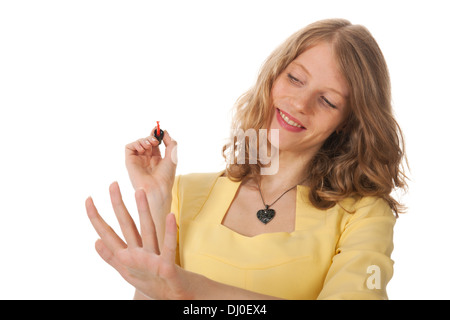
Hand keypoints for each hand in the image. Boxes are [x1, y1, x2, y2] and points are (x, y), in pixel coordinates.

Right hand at [85, 182, 191, 299]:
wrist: (171, 297)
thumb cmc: (150, 281)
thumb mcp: (126, 270)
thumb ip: (111, 256)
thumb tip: (95, 241)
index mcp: (125, 257)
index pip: (107, 233)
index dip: (97, 217)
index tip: (88, 199)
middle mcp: (135, 257)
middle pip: (125, 227)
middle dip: (118, 205)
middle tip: (113, 184)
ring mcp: (150, 261)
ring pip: (146, 231)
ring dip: (142, 211)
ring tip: (139, 191)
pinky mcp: (166, 266)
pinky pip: (169, 246)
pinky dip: (170, 232)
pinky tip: (171, 215)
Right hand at [125, 125, 176, 198]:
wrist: (157, 188)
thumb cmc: (166, 176)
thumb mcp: (172, 157)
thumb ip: (171, 143)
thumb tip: (165, 132)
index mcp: (157, 158)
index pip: (155, 143)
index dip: (156, 135)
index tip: (158, 130)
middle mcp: (146, 159)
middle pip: (146, 140)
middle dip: (151, 137)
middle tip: (155, 140)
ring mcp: (138, 160)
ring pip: (138, 142)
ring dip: (144, 140)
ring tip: (150, 145)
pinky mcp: (130, 161)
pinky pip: (129, 147)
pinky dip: (135, 144)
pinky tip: (143, 149)